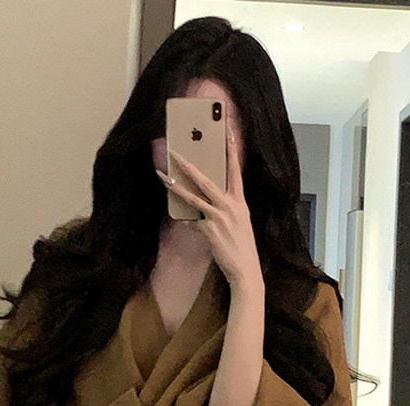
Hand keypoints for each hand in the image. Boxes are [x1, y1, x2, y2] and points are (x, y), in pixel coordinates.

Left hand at [155, 119, 263, 293]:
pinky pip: (192, 223)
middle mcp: (230, 206)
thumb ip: (227, 210)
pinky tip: (182, 221)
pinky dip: (186, 222)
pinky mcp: (210, 231)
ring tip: (164, 178)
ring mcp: (219, 218)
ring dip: (177, 187)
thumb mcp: (239, 222)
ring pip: (194, 198)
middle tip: (176, 153)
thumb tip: (209, 205)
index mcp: (240, 202)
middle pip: (207, 180)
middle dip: (190, 166)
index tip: (226, 132)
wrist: (245, 269)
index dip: (231, 151)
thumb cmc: (242, 247)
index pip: (235, 171)